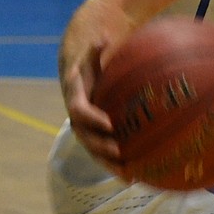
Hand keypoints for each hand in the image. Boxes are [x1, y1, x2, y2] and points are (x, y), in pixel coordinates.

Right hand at [61, 42, 123, 174]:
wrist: (76, 75)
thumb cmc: (89, 63)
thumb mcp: (90, 54)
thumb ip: (95, 48)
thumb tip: (104, 36)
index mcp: (76, 98)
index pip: (80, 111)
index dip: (93, 118)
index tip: (109, 123)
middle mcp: (77, 118)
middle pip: (85, 138)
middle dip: (101, 147)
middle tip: (119, 152)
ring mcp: (86, 130)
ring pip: (95, 152)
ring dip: (110, 165)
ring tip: (129, 174)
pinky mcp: (96, 138)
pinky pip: (105, 155)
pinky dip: (118, 167)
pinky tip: (137, 177)